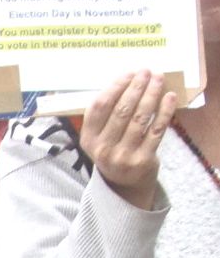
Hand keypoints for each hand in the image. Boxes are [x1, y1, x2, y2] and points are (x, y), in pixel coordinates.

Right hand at [85, 71, 175, 208]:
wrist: (124, 185)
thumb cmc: (113, 151)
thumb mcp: (99, 137)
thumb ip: (105, 115)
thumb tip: (126, 81)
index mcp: (88, 139)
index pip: (99, 106)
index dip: (115, 87)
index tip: (129, 74)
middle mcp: (103, 148)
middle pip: (121, 110)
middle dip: (136, 87)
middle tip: (147, 72)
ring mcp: (123, 155)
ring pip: (140, 118)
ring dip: (152, 94)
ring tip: (159, 79)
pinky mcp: (143, 160)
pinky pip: (157, 130)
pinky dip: (165, 111)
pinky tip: (170, 97)